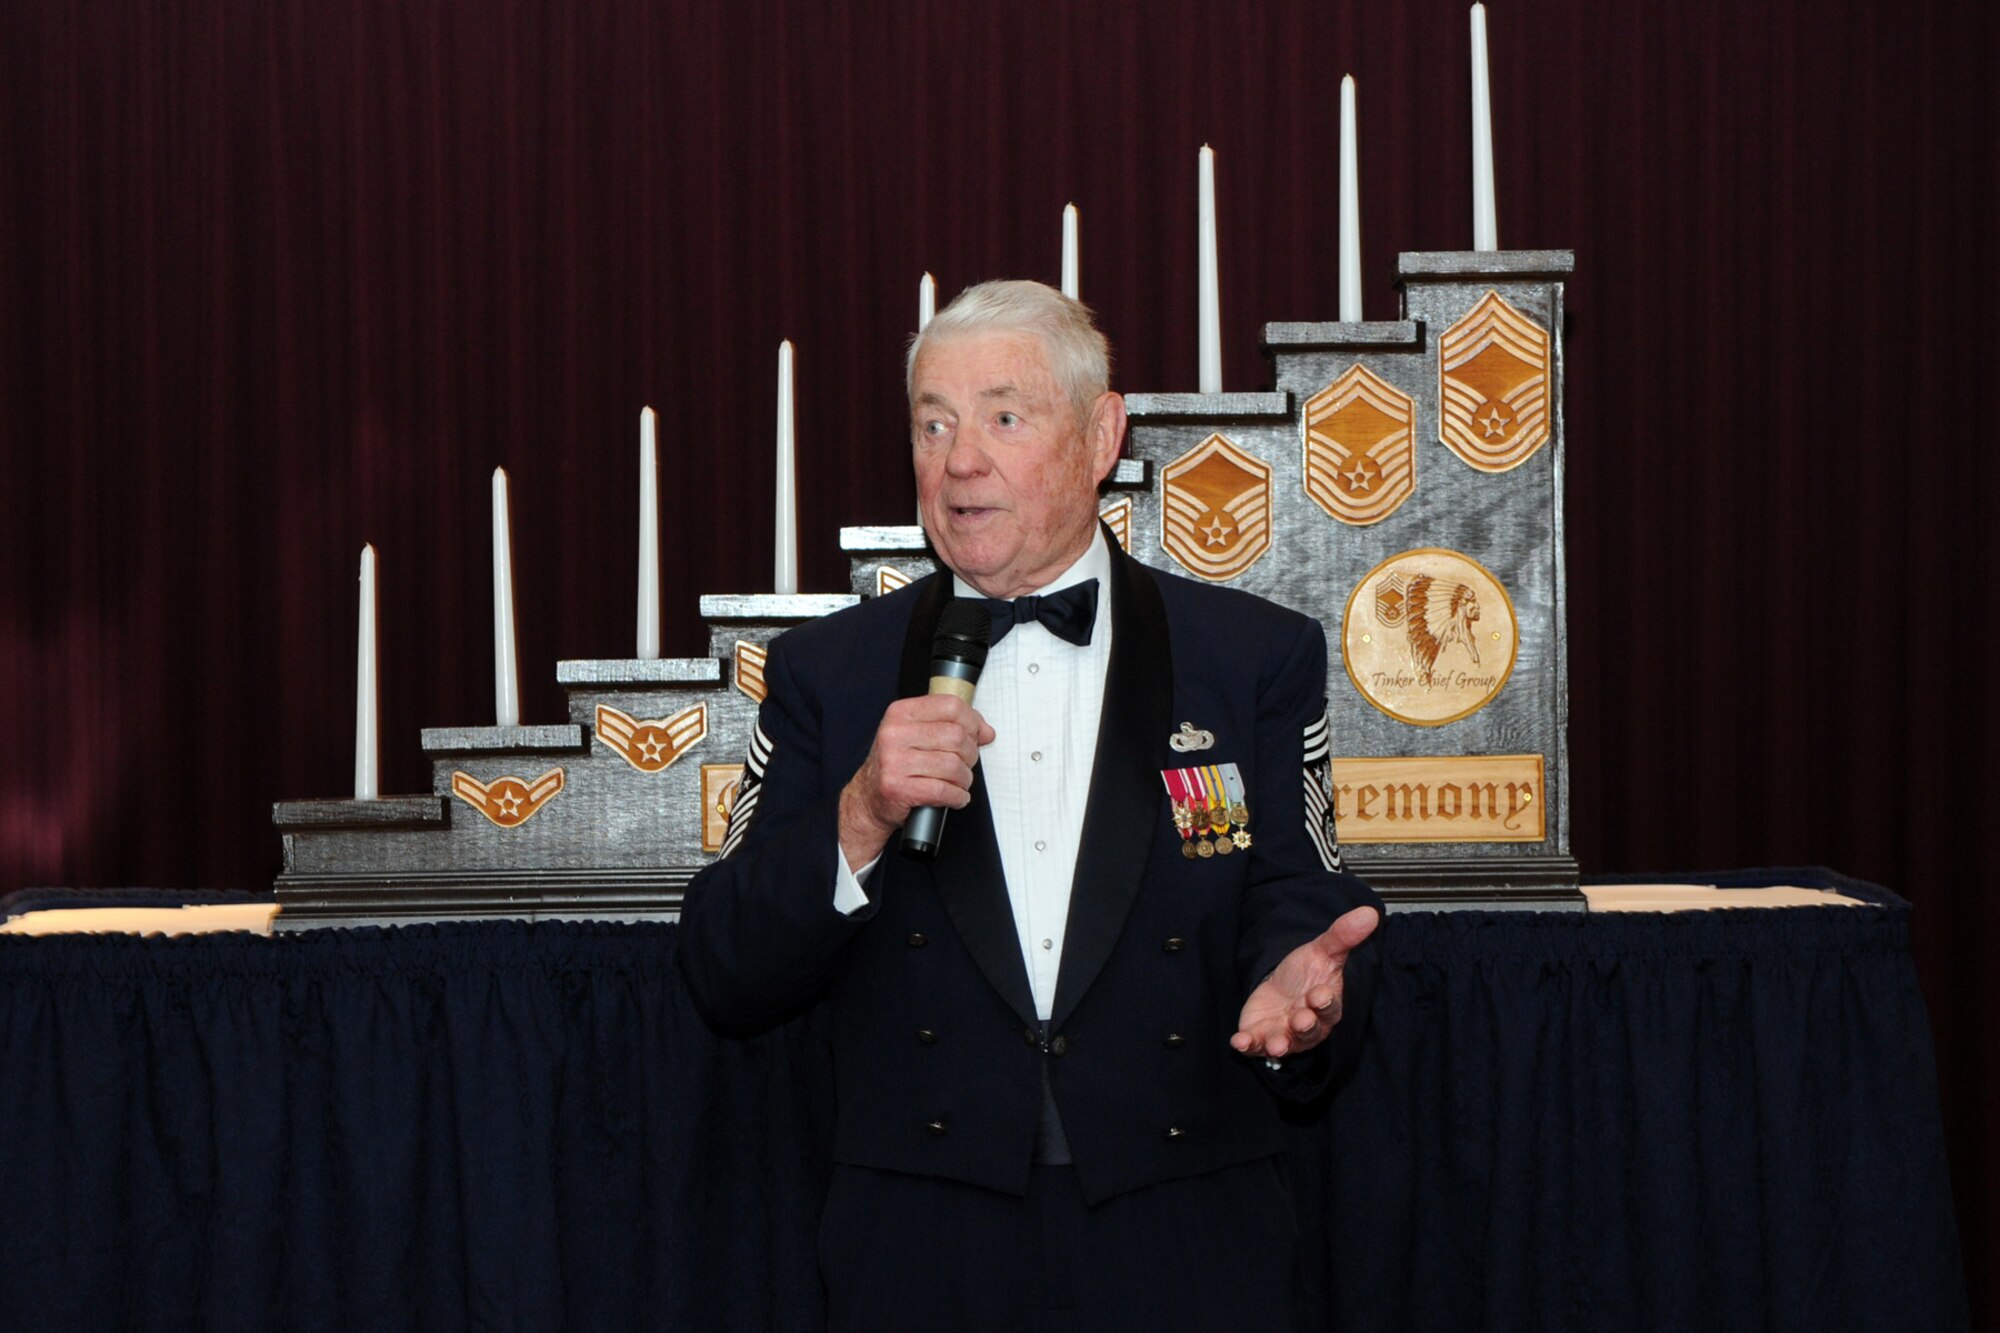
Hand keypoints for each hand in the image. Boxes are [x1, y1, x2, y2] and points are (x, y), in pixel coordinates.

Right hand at [837, 695, 994, 869]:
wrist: (868, 797)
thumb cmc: (897, 765)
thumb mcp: (919, 736)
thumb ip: (953, 727)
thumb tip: (986, 732)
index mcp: (901, 713)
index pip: (950, 705)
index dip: (971, 722)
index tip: (975, 735)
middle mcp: (894, 733)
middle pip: (956, 736)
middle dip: (969, 754)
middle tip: (964, 764)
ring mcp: (894, 761)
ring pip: (953, 765)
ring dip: (964, 779)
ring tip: (958, 782)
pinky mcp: (897, 788)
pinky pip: (943, 791)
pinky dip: (957, 797)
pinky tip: (955, 796)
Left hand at [1231, 904, 1379, 1059]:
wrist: (1279, 987)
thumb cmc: (1306, 974)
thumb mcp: (1322, 950)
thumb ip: (1343, 935)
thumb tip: (1368, 913)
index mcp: (1326, 1006)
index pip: (1329, 1007)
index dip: (1325, 1002)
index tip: (1319, 994)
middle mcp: (1308, 1026)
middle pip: (1309, 1030)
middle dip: (1305, 1025)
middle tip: (1301, 1019)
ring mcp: (1284, 1034)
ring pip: (1285, 1043)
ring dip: (1279, 1044)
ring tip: (1276, 1044)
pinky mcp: (1261, 1038)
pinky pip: (1255, 1046)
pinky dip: (1248, 1045)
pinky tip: (1240, 1041)